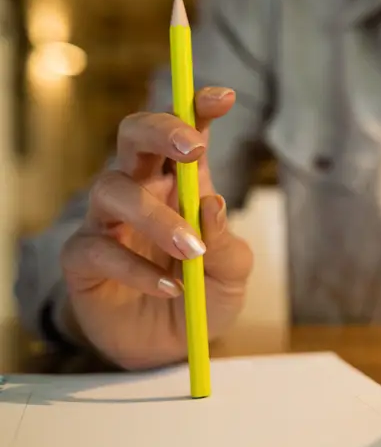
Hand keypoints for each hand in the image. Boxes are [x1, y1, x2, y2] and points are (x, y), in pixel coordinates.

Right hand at [58, 87, 253, 368]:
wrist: (170, 348)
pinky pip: (98, 248)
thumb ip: (228, 245)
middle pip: (133, 136)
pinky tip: (170, 288)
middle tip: (194, 149)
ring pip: (114, 190)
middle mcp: (141, 191)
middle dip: (161, 129)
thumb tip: (211, 204)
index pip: (186, 134)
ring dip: (157, 217)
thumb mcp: (231, 275)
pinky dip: (136, 268)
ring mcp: (107, 221)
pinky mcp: (82, 259)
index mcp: (183, 184)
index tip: (225, 98)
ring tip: (192, 252)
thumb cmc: (203, 297)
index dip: (198, 108)